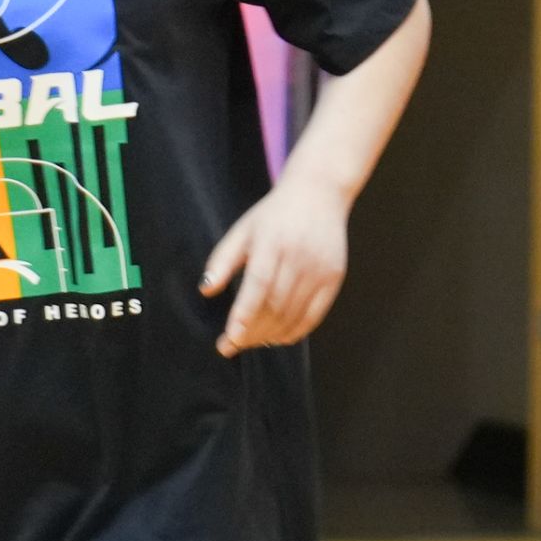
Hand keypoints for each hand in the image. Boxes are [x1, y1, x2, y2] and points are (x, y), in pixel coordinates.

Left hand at [201, 174, 347, 354]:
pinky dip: (294, 332)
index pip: (258, 285)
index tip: (230, 339)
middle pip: (275, 305)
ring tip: (250, 342)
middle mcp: (299, 257)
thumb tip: (206, 290)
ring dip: (269, 335)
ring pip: (293, 315)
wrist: (319, 195)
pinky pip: (313, 316)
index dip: (244, 314)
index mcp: (273, 242)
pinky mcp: (334, 278)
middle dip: (252, 332)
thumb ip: (222, 260)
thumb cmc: (273, 216)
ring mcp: (320, 269)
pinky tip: (276, 337)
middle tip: (231, 346)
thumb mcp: (242, 231)